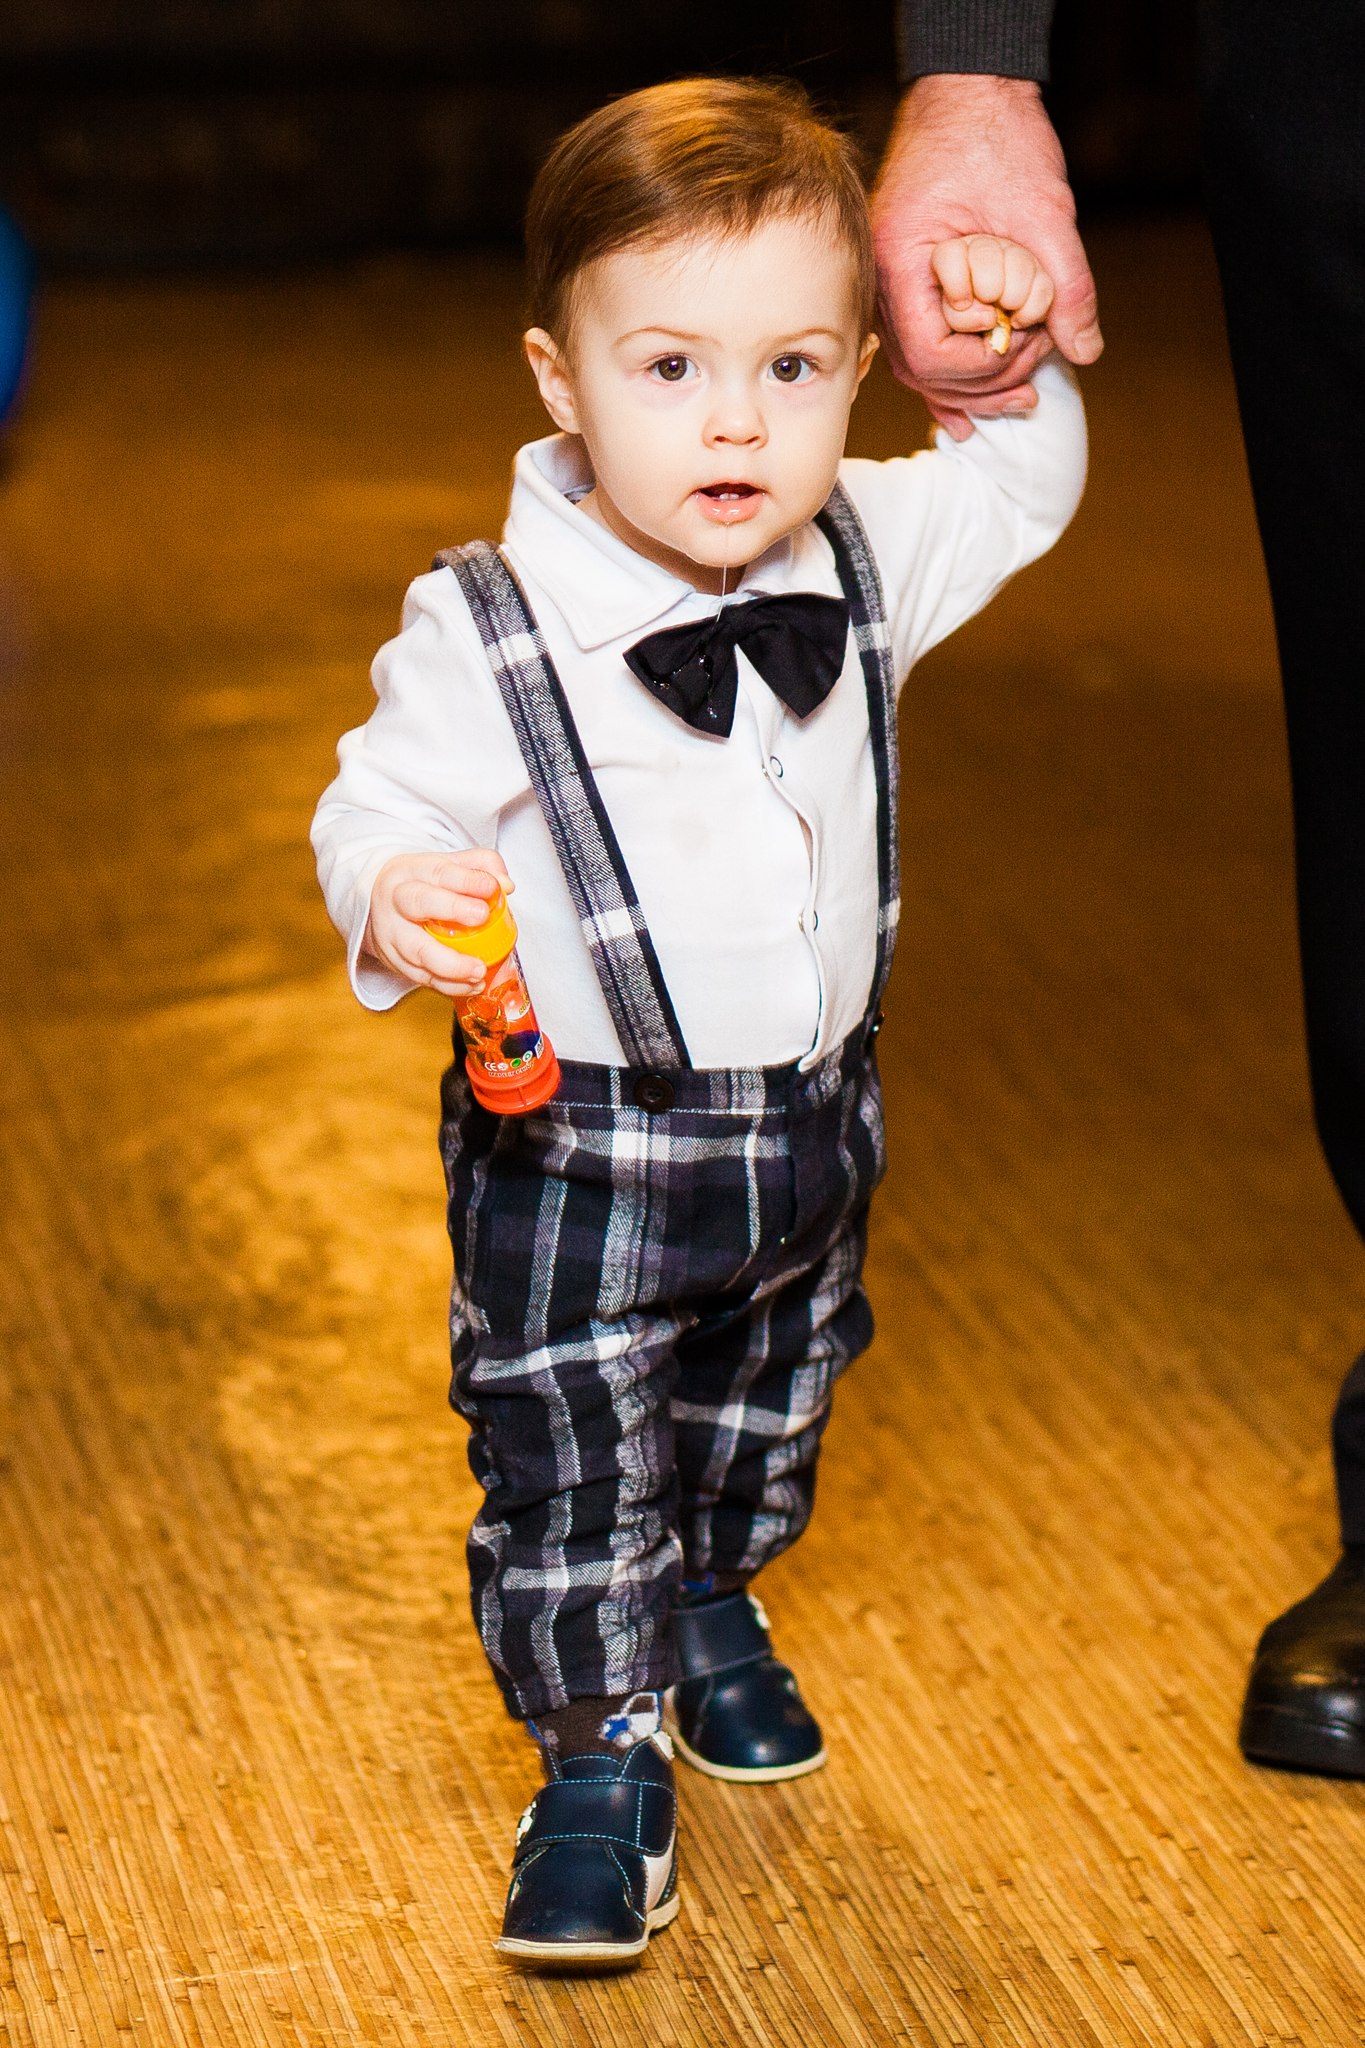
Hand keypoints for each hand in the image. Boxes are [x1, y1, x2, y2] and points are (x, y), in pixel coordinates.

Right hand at [364, 848, 512, 997]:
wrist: (376, 902)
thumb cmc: (421, 884)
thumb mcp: (448, 865)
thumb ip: (481, 867)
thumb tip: (505, 884)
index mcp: (412, 872)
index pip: (439, 872)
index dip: (467, 880)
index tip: (492, 887)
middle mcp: (397, 901)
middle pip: (418, 903)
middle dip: (452, 909)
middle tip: (482, 917)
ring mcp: (392, 933)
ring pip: (417, 950)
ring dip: (450, 964)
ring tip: (478, 970)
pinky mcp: (394, 960)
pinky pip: (420, 976)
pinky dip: (448, 984)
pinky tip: (471, 984)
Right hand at [871, 75, 1101, 439]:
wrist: (968, 86)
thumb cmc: (995, 134)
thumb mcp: (1044, 212)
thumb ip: (1067, 285)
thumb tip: (1083, 349)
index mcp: (901, 260)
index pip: (930, 352)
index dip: (982, 369)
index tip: (1026, 353)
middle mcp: (881, 277)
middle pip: (920, 369)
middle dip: (979, 387)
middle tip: (1032, 388)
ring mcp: (887, 279)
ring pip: (916, 363)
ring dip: (966, 388)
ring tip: (1015, 401)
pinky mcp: (904, 277)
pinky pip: (918, 339)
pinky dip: (949, 370)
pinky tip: (969, 401)